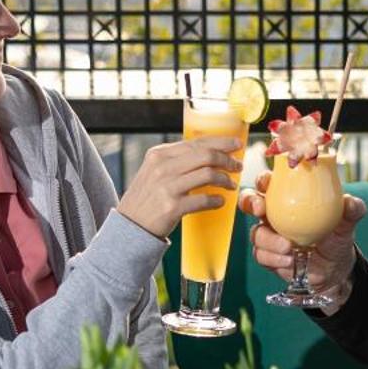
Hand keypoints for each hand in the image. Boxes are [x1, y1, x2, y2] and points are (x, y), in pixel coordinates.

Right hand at [116, 136, 242, 238]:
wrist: (129, 226)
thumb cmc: (146, 198)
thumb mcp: (153, 171)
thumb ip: (175, 161)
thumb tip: (208, 154)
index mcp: (159, 154)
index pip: (196, 142)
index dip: (220, 142)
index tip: (236, 144)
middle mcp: (162, 167)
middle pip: (206, 155)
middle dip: (227, 159)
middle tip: (238, 166)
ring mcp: (167, 187)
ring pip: (208, 175)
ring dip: (225, 179)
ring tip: (231, 185)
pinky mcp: (172, 207)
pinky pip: (204, 199)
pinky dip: (217, 200)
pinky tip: (220, 201)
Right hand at [239, 173, 366, 306]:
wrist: (334, 268)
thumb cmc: (337, 237)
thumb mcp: (347, 223)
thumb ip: (352, 210)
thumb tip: (351, 203)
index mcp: (288, 199)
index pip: (270, 183)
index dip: (263, 180)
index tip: (266, 183)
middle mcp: (274, 215)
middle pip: (250, 202)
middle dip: (250, 202)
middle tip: (261, 210)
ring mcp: (269, 235)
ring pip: (255, 233)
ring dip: (269, 240)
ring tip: (289, 248)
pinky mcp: (268, 256)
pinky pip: (261, 255)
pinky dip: (273, 258)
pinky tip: (288, 261)